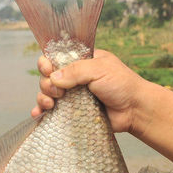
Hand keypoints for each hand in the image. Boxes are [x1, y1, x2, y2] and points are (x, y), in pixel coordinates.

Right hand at [32, 49, 147, 132]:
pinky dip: (42, 112)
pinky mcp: (73, 112)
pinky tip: (37, 114)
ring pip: (48, 94)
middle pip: (48, 77)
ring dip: (43, 97)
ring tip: (50, 104)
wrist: (135, 110)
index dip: (47, 63)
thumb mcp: (99, 69)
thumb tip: (53, 77)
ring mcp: (73, 95)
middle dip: (46, 83)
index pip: (56, 58)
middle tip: (57, 92)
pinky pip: (53, 111)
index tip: (48, 70)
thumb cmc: (122, 84)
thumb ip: (76, 71)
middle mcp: (75, 77)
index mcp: (81, 61)